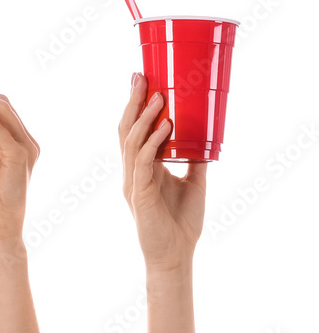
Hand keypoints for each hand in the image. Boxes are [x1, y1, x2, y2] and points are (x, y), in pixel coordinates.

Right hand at [119, 73, 206, 272]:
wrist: (174, 255)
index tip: (143, 80)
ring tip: (160, 97)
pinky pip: (144, 161)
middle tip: (141, 76)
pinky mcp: (139, 193)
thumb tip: (205, 140)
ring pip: (131, 141)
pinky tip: (167, 128)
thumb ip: (194, 162)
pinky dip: (155, 142)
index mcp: (140, 169)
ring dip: (146, 117)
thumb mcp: (193, 184)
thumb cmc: (181, 224)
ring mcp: (133, 181)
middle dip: (133, 102)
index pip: (132, 131)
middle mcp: (131, 172)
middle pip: (125, 129)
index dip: (135, 106)